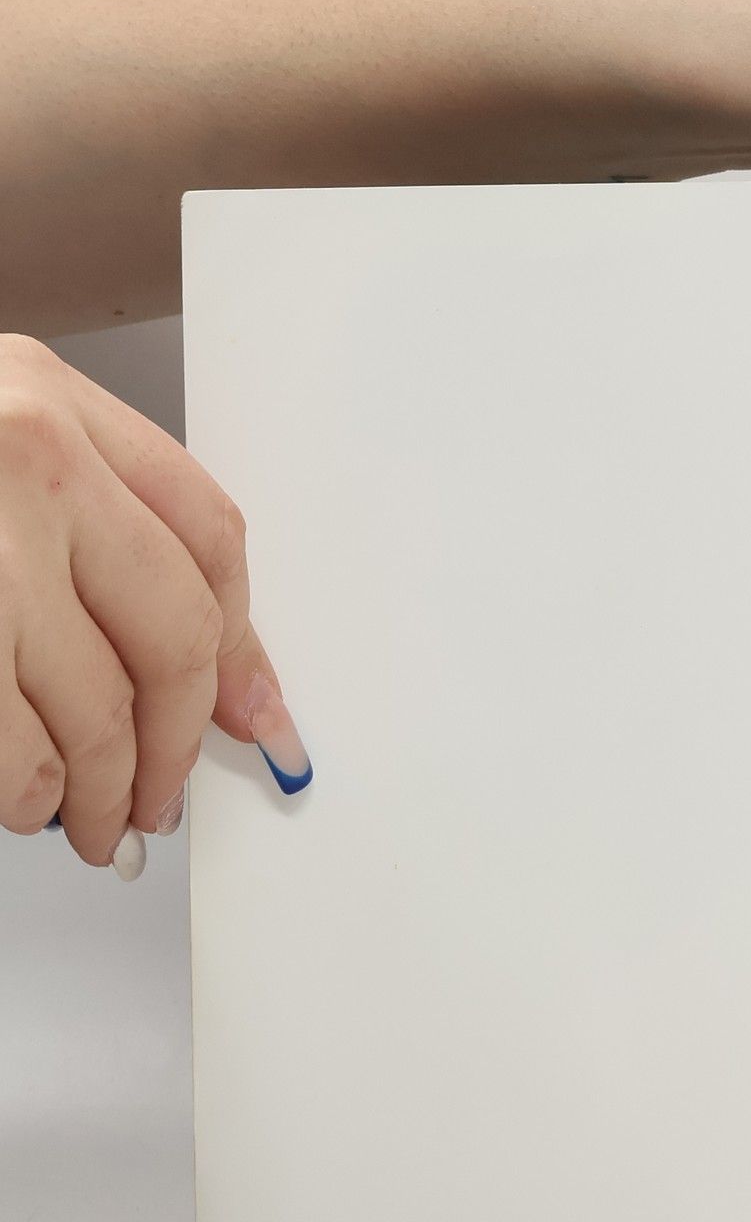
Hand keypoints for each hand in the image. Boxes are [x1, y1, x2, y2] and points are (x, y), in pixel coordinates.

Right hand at [0, 336, 306, 878]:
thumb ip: (78, 526)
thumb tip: (197, 670)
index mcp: (41, 400)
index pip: (207, 534)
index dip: (242, 641)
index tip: (256, 712)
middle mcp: (16, 457)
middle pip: (170, 633)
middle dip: (176, 740)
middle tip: (164, 796)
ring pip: (92, 705)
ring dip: (106, 788)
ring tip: (96, 822)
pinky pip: (12, 741)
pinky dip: (27, 790)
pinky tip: (23, 804)